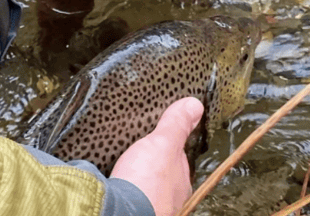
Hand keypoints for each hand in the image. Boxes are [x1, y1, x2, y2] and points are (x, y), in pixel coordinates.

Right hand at [110, 97, 203, 215]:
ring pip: (144, 185)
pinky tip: (113, 177)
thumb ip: (176, 125)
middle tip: (139, 147)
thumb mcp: (164, 143)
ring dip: (136, 174)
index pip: (178, 160)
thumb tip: (196, 104)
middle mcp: (168, 200)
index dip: (170, 146)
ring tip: (123, 161)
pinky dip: (122, 184)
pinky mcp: (127, 209)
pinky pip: (127, 192)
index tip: (159, 135)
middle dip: (152, 163)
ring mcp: (149, 207)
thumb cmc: (147, 182)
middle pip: (162, 174)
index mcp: (181, 184)